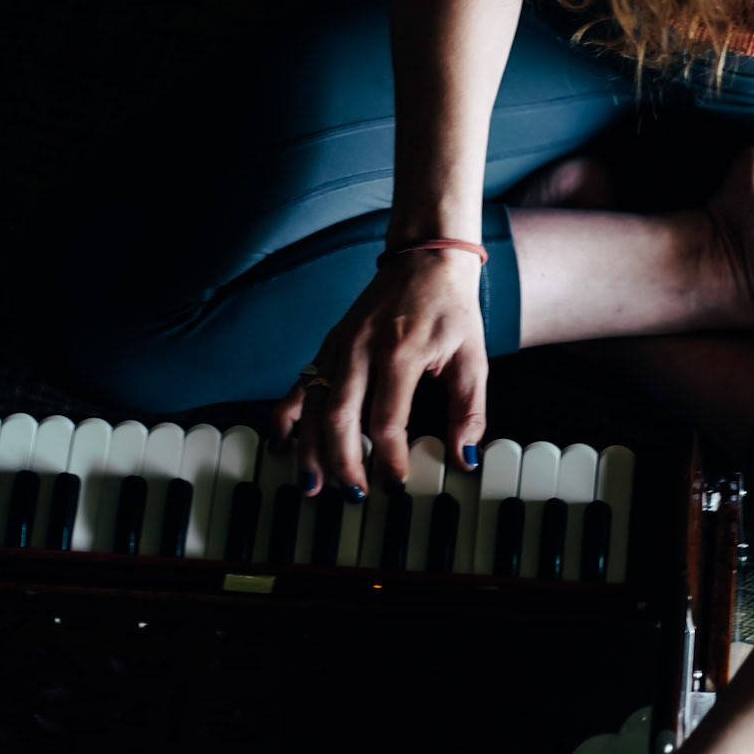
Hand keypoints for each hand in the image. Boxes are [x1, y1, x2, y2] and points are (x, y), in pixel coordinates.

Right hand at [268, 246, 487, 494]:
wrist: (427, 258)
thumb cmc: (451, 308)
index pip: (387, 419)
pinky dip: (288, 415)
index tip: (396, 484)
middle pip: (341, 416)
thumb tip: (464, 458)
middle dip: (343, 462)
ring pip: (314, 405)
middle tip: (353, 495)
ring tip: (312, 484)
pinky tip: (281, 443)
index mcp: (401, 350)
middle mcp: (363, 347)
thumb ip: (469, 411)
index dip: (389, 459)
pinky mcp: (330, 343)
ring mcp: (341, 344)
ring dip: (310, 448)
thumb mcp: (473, 357)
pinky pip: (302, 383)